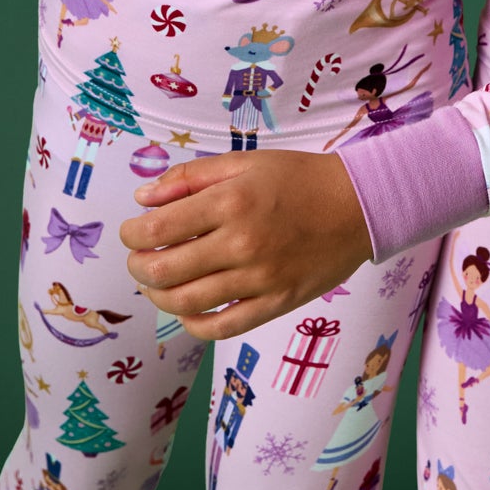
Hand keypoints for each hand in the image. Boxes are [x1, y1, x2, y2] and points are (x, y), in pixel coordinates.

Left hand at [120, 151, 373, 339]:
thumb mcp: (245, 162)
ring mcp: (259, 279)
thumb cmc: (299, 177)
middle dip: (138, 266)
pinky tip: (187, 311)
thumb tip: (143, 199)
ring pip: (187, 303)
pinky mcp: (276, 304)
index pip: (160, 229)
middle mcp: (242, 242)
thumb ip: (192, 177)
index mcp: (232, 200)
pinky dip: (194, 325)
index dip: (133, 234)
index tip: (131, 232)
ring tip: (155, 284)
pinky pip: (222, 326)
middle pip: (166, 269)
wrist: (358, 204)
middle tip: (138, 259)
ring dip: (158, 296)